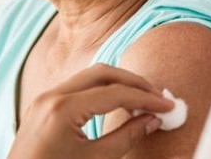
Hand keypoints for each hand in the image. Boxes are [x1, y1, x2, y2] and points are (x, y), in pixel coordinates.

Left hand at [8, 64, 174, 158]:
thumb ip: (126, 137)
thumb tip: (152, 120)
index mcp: (63, 109)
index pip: (115, 92)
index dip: (146, 98)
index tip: (168, 106)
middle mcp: (51, 95)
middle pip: (102, 73)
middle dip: (134, 82)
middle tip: (158, 97)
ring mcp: (44, 98)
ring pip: (89, 77)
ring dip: (118, 84)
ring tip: (141, 101)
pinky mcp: (43, 105)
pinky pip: (76, 87)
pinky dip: (100, 90)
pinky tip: (117, 103)